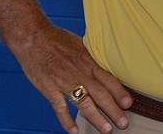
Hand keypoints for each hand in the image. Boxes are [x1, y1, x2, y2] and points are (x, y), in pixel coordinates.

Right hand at [16, 22, 131, 133]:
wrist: (34, 38)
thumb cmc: (57, 39)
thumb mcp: (81, 44)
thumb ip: (92, 56)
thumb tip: (103, 61)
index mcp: (89, 63)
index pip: (109, 80)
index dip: (120, 93)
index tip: (129, 104)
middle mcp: (80, 74)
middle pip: (101, 95)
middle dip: (114, 110)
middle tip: (124, 123)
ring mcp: (65, 83)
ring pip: (84, 104)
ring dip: (96, 118)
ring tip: (106, 130)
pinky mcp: (50, 89)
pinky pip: (60, 108)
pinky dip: (66, 120)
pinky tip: (74, 131)